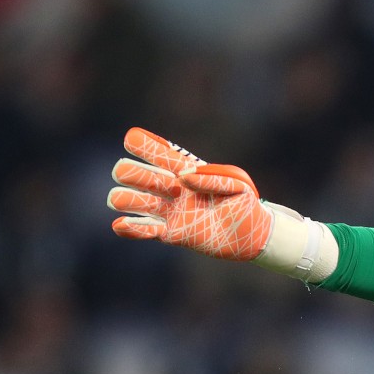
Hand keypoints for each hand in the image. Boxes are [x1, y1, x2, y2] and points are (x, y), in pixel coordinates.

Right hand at [107, 127, 272, 260]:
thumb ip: (212, 178)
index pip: (160, 155)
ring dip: (124, 199)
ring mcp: (170, 212)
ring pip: (135, 202)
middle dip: (132, 173)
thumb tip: (183, 177)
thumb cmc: (245, 204)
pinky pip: (145, 231)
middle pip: (139, 176)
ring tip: (120, 199)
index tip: (130, 139)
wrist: (252, 235)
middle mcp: (173, 190)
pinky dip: (130, 229)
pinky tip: (120, 224)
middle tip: (143, 179)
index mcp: (187, 172)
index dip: (143, 145)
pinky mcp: (172, 234)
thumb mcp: (238, 185)